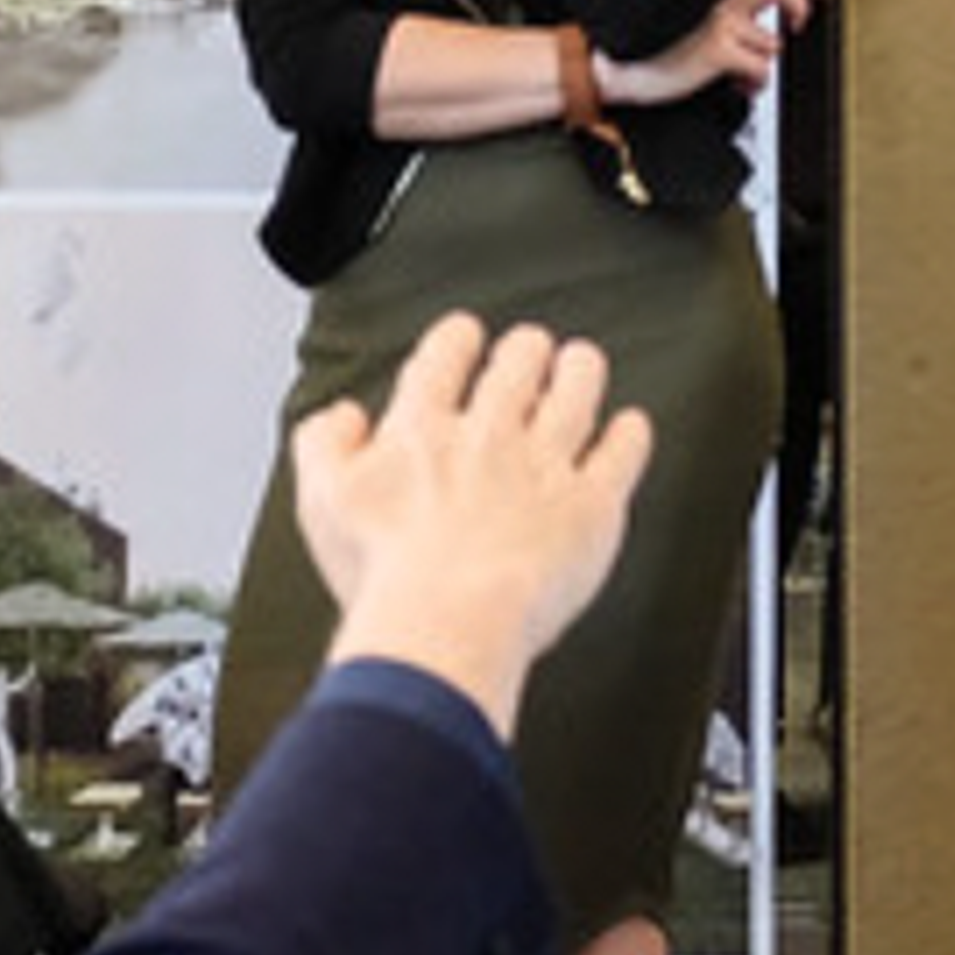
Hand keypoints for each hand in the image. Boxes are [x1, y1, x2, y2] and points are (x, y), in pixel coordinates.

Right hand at [294, 312, 649, 739]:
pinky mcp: (590, 506)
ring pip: (575, 395)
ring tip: (582, 361)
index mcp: (422, 431)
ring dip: (580, 371)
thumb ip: (324, 446)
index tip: (463, 334)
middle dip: (525, 350)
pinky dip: (629, 435)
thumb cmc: (383, 572)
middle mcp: (489, 435)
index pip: (442, 361)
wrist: (446, 620)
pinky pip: (620, 456)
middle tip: (530, 345)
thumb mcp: (322, 500)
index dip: (456, 339)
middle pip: (517, 368)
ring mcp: (545, 466)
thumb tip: (340, 417)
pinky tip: (631, 426)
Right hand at [596, 0, 810, 106]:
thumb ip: (713, 0)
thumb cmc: (642, 41)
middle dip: (795, 5)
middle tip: (795, 21)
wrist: (615, 66)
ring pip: (771, 40)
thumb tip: (751, 10)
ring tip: (743, 70)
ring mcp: (719, 20)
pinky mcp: (718, 50)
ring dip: (761, 59)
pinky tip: (738, 85)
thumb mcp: (679, 9)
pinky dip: (755, 83)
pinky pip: (761, 69)